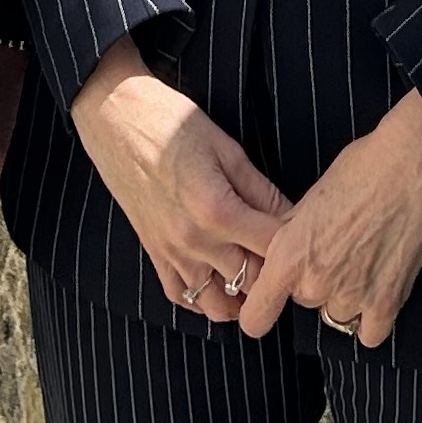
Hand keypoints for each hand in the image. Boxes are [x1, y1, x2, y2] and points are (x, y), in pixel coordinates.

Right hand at [71, 34, 292, 319]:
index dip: (295, 244)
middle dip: (274, 272)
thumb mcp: (227, 148)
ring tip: (258, 276)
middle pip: (251, 280)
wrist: (115, 118)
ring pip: (218, 304)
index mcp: (217, 210)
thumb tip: (292, 217)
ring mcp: (170, 252)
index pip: (272, 248)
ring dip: (241, 297)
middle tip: (288, 257)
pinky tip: (221, 282)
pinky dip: (204, 299)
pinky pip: (182, 297)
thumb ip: (261, 189)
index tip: (306, 235)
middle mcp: (194, 240)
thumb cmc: (172, 123)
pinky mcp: (153, 253)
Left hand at [236, 91, 421, 346]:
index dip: (259, 312)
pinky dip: (372, 317)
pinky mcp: (388, 303)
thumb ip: (287, 236)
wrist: (411, 165)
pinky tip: (377, 287)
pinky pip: (369, 333)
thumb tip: (274, 257)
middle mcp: (316, 284)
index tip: (269, 303)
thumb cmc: (359, 170)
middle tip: (336, 249)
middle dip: (314, 281)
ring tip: (362, 259)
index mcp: (289, 257)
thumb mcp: (307, 200)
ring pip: (336, 315)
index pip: (255, 319)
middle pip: (303, 302)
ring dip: (345, 296)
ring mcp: (353, 297)